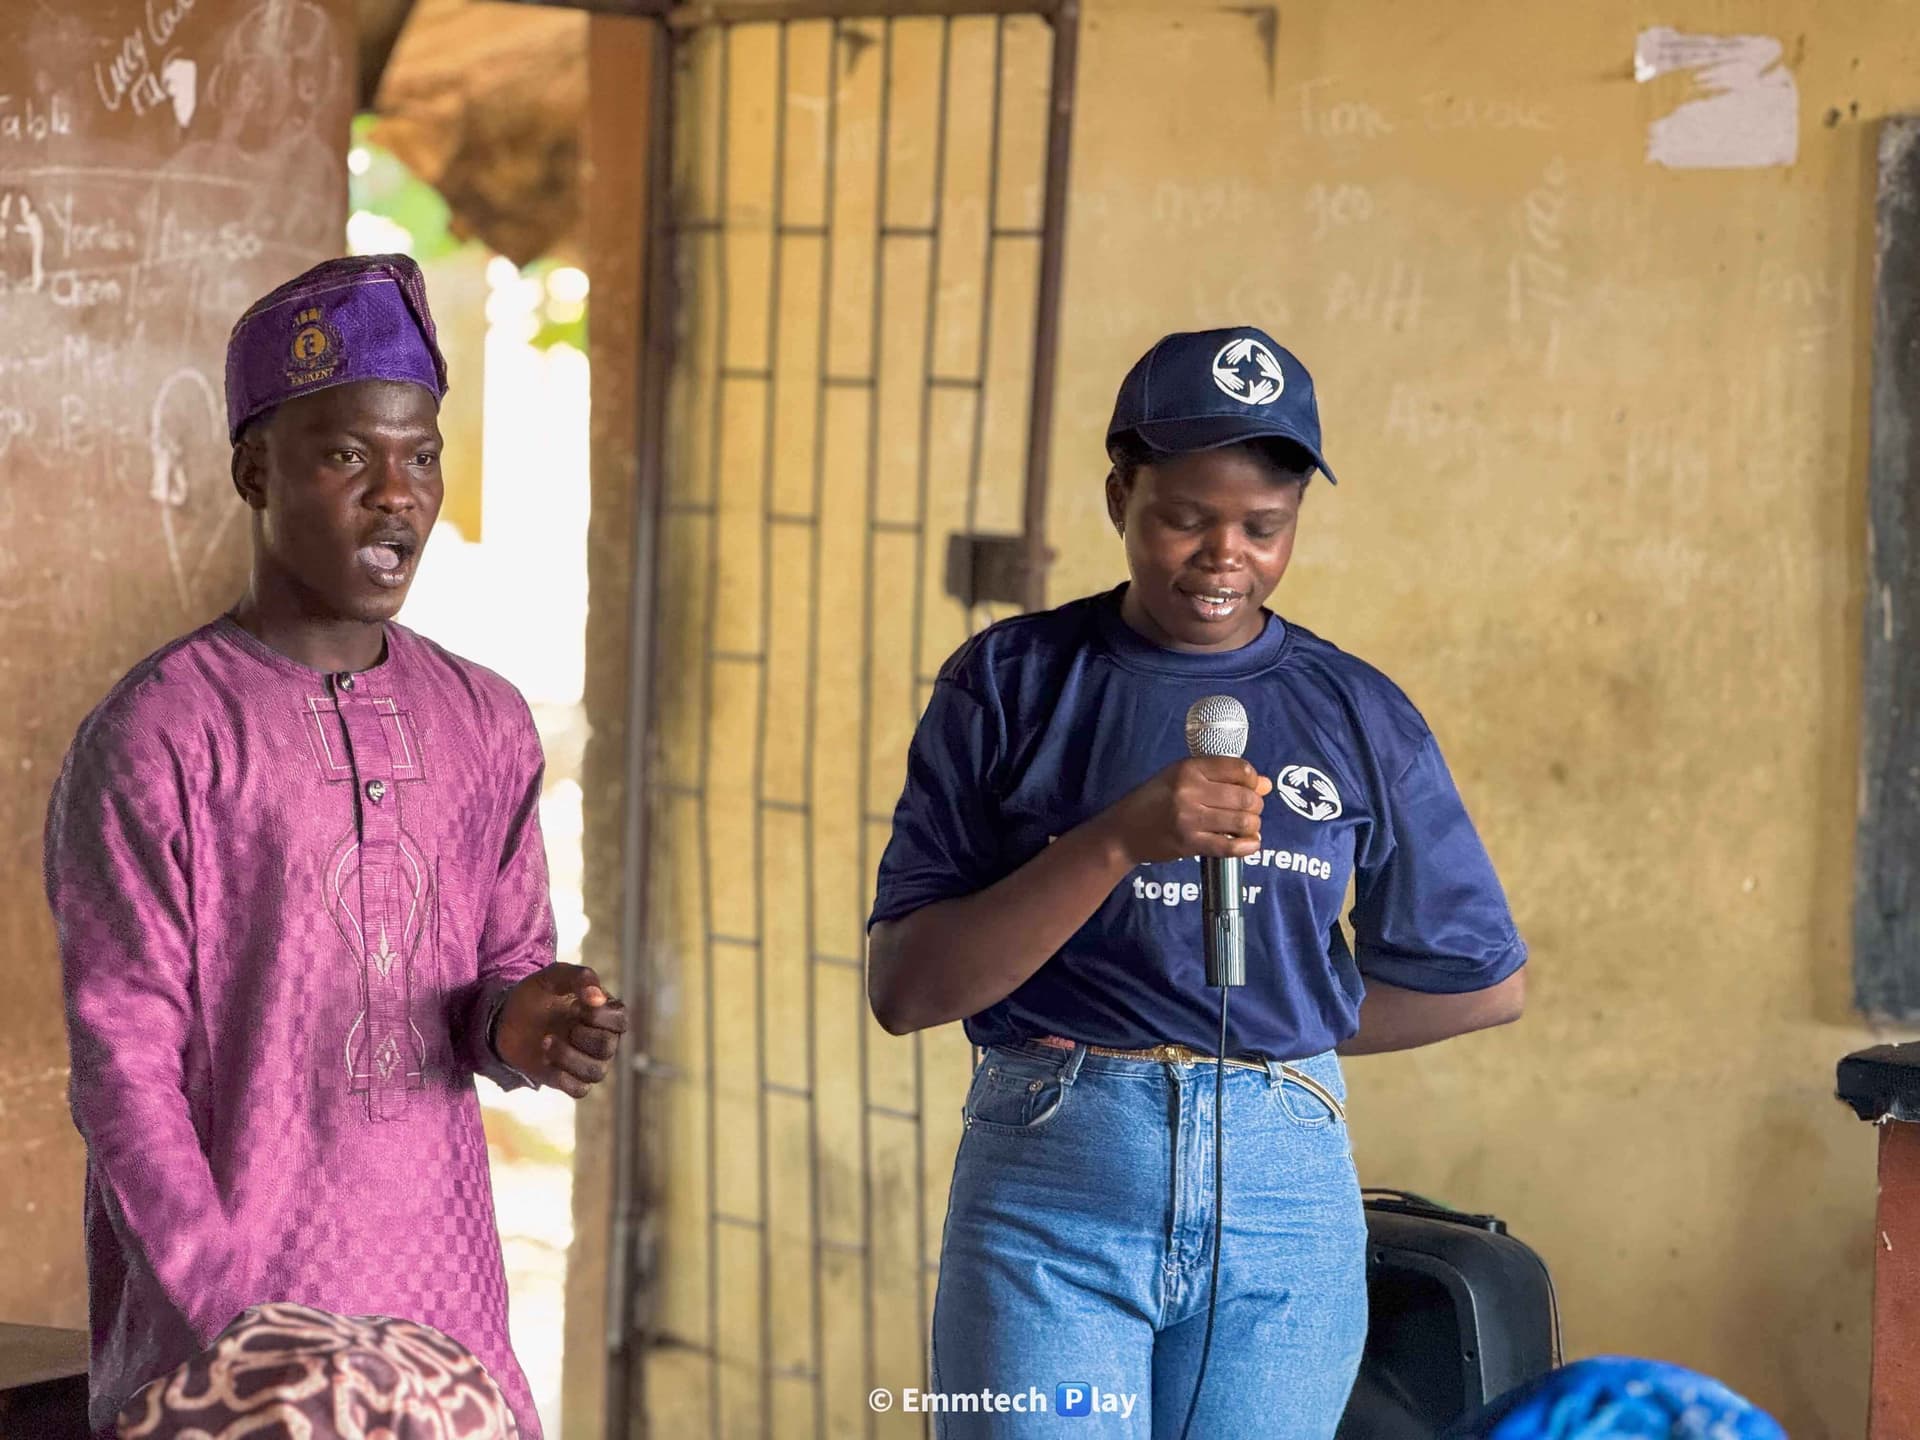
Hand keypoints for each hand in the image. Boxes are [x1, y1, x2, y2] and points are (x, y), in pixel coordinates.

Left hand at [495, 963, 628, 1098]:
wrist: (507, 1018)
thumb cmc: (538, 994)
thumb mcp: (554, 976)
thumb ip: (579, 977)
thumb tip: (597, 997)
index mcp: (605, 1013)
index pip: (620, 1020)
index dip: (599, 1015)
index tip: (574, 1004)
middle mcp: (602, 1040)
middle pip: (607, 1047)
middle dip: (581, 1036)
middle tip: (562, 1024)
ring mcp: (586, 1062)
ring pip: (595, 1072)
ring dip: (568, 1057)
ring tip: (544, 1040)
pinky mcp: (568, 1079)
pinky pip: (579, 1089)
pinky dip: (563, 1077)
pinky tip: (544, 1060)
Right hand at [1098, 757, 1272, 865]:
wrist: (1124, 832)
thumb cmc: (1154, 800)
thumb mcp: (1180, 777)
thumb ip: (1219, 777)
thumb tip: (1264, 784)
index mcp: (1188, 768)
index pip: (1238, 769)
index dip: (1253, 779)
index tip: (1252, 787)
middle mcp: (1190, 791)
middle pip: (1245, 797)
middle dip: (1256, 805)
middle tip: (1251, 810)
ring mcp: (1190, 819)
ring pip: (1242, 822)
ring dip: (1253, 825)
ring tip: (1248, 827)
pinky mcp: (1190, 844)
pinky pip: (1230, 846)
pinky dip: (1248, 846)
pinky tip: (1250, 844)